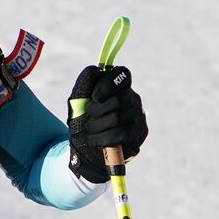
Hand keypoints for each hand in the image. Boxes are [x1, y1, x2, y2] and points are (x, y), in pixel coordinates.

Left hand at [67, 65, 147, 182]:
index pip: (123, 74)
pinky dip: (102, 138)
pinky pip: (120, 134)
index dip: (108, 84)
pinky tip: (95, 140)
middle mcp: (133, 98)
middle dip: (96, 111)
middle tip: (89, 118)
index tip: (95, 97)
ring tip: (90, 131)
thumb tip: (95, 69)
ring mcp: (139, 116)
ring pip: (117, 118)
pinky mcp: (139, 133)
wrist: (85, 149)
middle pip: (117, 100)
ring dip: (96, 126)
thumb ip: (85, 83)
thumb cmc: (83, 121)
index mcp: (119, 86)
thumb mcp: (79, 101)